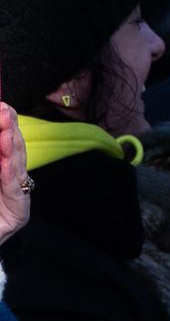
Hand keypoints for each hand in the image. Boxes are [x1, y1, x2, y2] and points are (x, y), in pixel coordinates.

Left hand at [0, 105, 30, 246]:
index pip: (4, 142)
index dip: (4, 123)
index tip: (0, 104)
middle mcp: (8, 181)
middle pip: (13, 151)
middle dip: (9, 129)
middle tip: (3, 109)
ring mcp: (15, 198)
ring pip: (16, 168)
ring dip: (12, 148)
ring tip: (6, 131)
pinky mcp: (18, 216)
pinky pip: (14, 192)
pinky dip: (10, 176)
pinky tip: (6, 162)